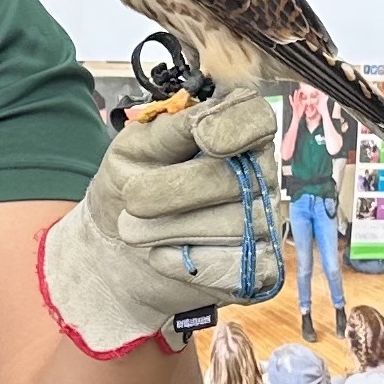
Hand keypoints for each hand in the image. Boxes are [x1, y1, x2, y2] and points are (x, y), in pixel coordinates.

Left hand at [36, 85, 285, 358]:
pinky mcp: (261, 265)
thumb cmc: (131, 183)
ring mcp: (265, 218)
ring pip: (237, 225)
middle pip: (239, 179)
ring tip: (133, 230)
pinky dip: (189, 262)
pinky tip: (159, 254)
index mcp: (233, 128)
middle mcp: (259, 171)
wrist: (118, 244)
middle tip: (132, 199)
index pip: (256, 117)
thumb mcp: (135, 148)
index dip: (236, 125)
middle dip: (176, 191)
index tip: (203, 136)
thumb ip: (170, 131)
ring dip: (173, 229)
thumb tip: (204, 124)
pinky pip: (240, 266)